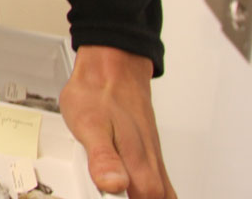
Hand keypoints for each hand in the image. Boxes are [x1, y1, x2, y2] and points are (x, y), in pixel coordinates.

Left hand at [59, 45, 175, 197]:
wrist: (113, 65)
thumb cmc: (98, 92)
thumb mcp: (89, 125)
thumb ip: (102, 158)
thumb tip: (113, 184)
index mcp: (137, 161)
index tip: (115, 198)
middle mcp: (149, 160)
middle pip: (159, 197)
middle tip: (116, 196)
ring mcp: (151, 155)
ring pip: (162, 190)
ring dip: (151, 197)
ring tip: (129, 194)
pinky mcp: (148, 149)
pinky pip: (159, 178)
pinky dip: (154, 191)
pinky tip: (137, 191)